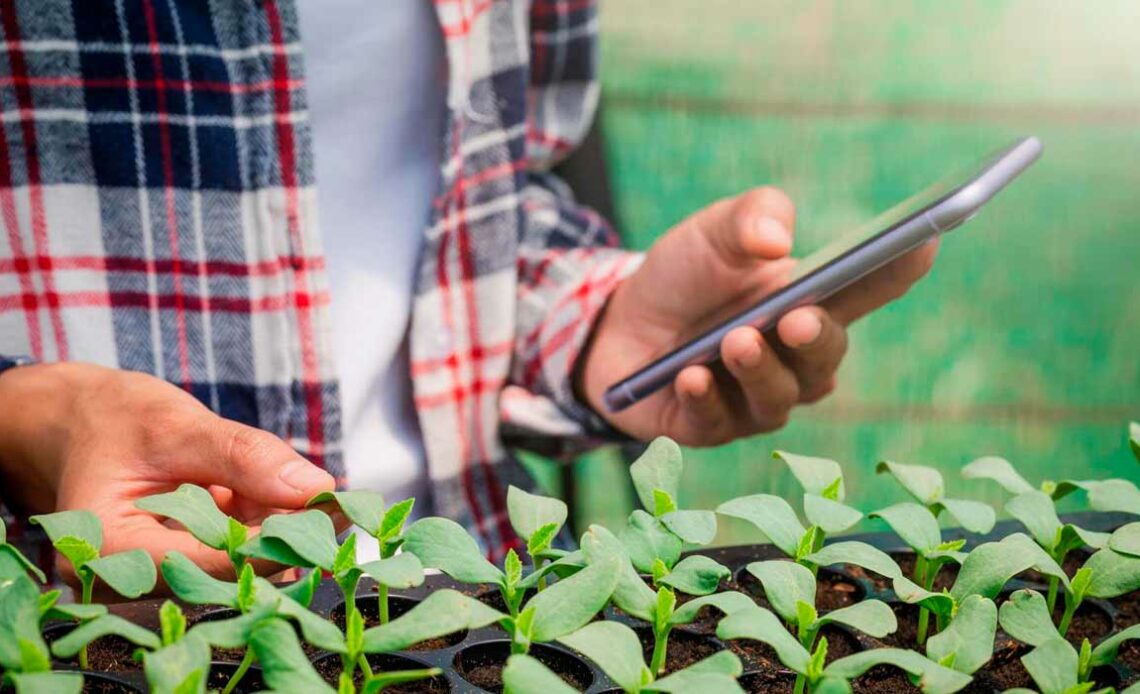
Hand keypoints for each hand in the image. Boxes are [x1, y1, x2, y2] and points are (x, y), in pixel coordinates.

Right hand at [0, 362, 338, 579]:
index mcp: (108, 551)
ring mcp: (156, 574)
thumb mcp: (176, 424)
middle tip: (344, 508)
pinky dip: (267, 523)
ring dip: (284, 531)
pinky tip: (302, 500)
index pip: (209, 564)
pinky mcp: (181, 561)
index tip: (331, 516)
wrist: (77, 422)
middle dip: (288, 538)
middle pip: (228, 571)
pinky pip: (234, 549)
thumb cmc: (113, 417)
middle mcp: (128, 577)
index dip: (276, 544)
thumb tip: (316, 488)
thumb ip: (244, 457)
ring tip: (331, 501)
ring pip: (239, 562)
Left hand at [579, 187, 936, 445]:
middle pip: (826, 355)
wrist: (619, 323)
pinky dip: (706, 399)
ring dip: (758, 370)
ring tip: (736, 341)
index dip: (900, 268)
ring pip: (778, 397)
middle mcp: (795, 357)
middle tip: (797, 318)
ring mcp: (756, 397)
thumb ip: (749, 218)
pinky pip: (719, 422)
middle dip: (816, 338)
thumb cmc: (684, 275)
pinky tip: (689, 377)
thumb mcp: (713, 231)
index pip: (869, 288)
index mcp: (812, 301)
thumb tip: (775, 238)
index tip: (924, 242)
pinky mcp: (711, 426)